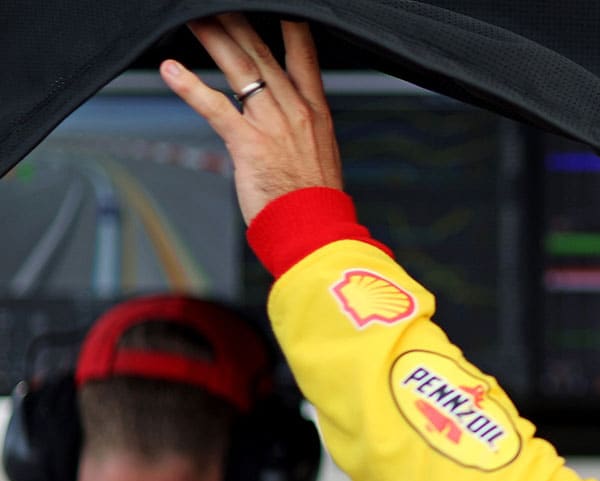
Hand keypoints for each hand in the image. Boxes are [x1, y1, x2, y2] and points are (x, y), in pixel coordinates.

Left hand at [160, 14, 342, 223]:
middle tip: (216, 3)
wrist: (317, 230)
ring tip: (192, 18)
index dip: (289, 24)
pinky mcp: (250, 144)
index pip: (304, 54)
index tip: (277, 7)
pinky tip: (171, 69)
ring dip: (212, 38)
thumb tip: (280, 115)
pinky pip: (216, 107)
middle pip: (262, 52)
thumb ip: (298, 126)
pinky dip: (190, 86)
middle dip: (237, 20)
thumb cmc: (315, 199)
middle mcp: (295, 110)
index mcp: (315, 110)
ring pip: (239, 69)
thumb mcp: (318, 152)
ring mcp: (273, 125)